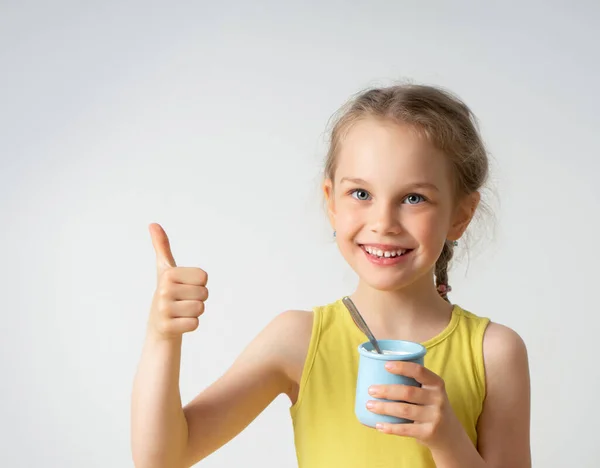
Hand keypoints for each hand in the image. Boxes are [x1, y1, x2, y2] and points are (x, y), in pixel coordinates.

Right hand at [148, 223, 208, 339]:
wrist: (158, 326)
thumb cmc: (167, 294)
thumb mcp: (165, 270)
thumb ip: (162, 247)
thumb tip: (153, 224)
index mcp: (168, 274)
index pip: (204, 277)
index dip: (198, 284)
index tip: (184, 288)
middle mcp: (163, 290)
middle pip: (204, 293)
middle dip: (197, 299)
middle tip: (182, 302)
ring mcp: (163, 310)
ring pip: (200, 308)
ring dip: (194, 312)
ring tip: (180, 312)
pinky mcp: (167, 327)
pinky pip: (195, 324)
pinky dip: (190, 325)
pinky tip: (178, 323)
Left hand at [366, 361, 463, 450]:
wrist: (450, 435)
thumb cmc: (431, 407)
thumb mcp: (430, 392)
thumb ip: (413, 384)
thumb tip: (378, 375)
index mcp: (436, 384)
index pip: (419, 371)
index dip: (402, 367)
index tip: (386, 365)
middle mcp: (437, 399)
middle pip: (408, 392)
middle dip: (386, 390)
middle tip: (371, 390)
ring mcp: (434, 417)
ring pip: (404, 410)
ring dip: (384, 408)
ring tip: (369, 405)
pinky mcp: (428, 433)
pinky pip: (405, 429)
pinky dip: (390, 427)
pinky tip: (378, 425)